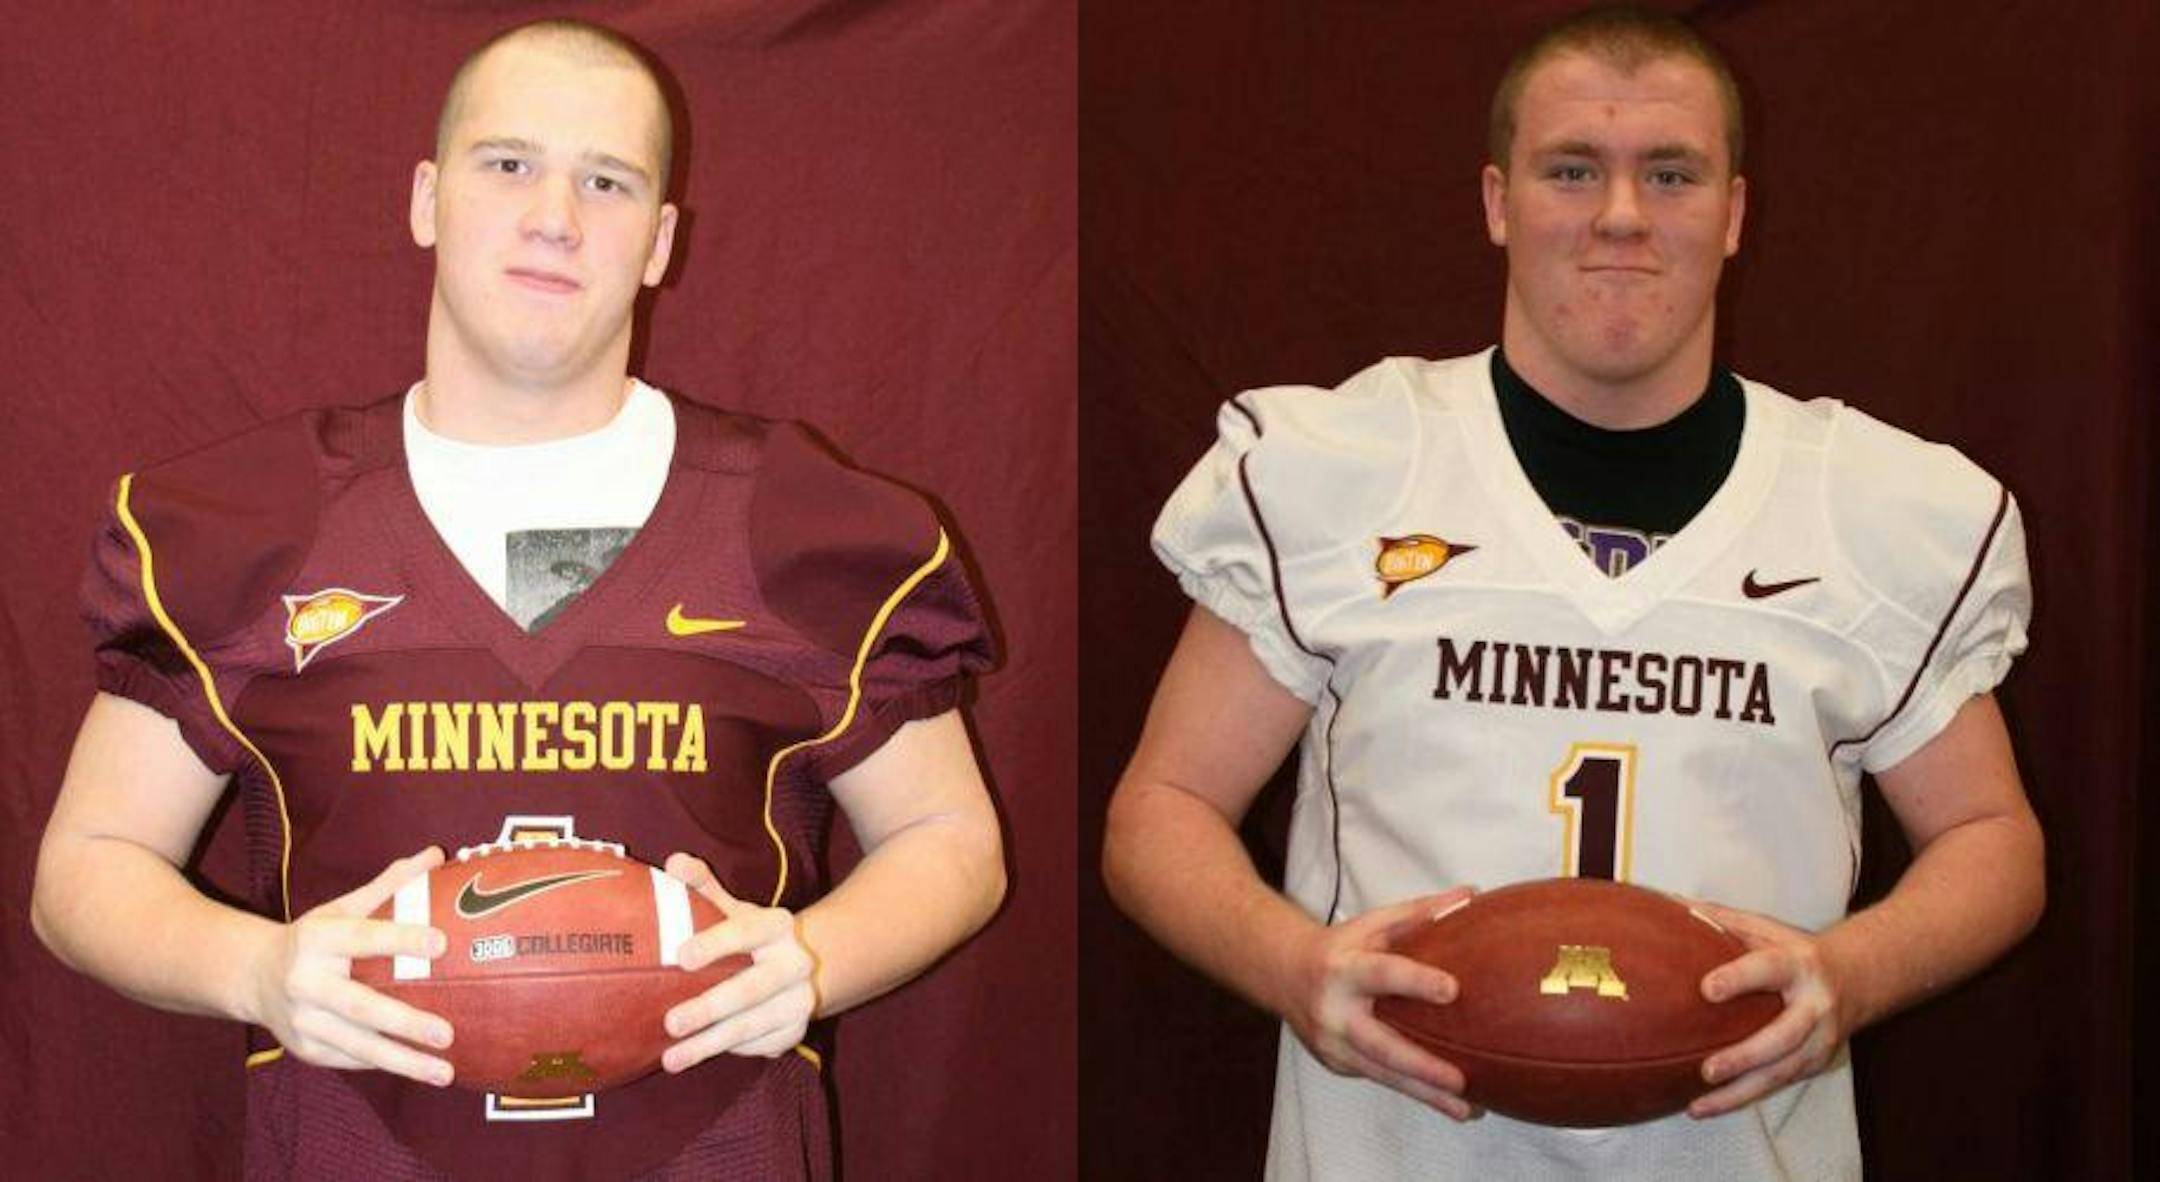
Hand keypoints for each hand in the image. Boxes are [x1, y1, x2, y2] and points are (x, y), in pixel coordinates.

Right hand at [247, 847, 453, 1085]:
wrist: (254, 977)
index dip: (402, 938)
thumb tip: (436, 854)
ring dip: (403, 1061)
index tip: (442, 943)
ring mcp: (302, 1020)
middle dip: (405, 1022)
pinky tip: (420, 1070)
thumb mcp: (343, 907)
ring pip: (357, 1045)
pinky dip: (385, 1065)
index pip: (365, 937)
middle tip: (448, 1033)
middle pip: (359, 1006)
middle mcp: (305, 981)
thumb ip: (390, 886)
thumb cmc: (315, 938)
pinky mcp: (305, 1049)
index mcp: (318, 938)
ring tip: (444, 1072)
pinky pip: (350, 1059)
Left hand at [660, 853, 816, 1070]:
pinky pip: (758, 1046)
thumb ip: (704, 887)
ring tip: (672, 1058)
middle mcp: (795, 963)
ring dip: (710, 1044)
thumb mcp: (734, 910)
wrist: (805, 964)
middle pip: (751, 989)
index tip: (680, 957)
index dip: (714, 944)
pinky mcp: (796, 1031)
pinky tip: (698, 1054)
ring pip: (752, 1026)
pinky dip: (728, 1051)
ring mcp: (799, 1000)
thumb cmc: (751, 937)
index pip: (745, 932)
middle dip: (710, 1008)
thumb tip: (674, 861)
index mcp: (777, 926)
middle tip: (671, 1022)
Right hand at [1281, 886, 1477, 1118]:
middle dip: (1420, 1066)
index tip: (1452, 990)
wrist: (1282, 974)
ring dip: (1424, 1094)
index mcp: (1344, 968)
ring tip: (1465, 1110)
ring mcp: (1332, 1044)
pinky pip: (1380, 1077)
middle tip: (1459, 1081)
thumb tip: (1471, 895)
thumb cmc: (1341, 946)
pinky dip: (1413, 1090)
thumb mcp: (1374, 923)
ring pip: (1382, 1074)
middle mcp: (1334, 1011)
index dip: (1416, 982)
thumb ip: (1421, 913)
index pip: (1383, 975)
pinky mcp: (1337, 1064)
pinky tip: (1448, 1102)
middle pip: (1380, 1045)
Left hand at [1689, 902, 1857, 1117]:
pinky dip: (1743, 1098)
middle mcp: (1814, 1006)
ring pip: (1781, 1073)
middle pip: (1782, 1037)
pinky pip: (1778, 1084)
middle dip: (1745, 1056)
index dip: (1740, 979)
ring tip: (1698, 1106)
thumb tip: (1667, 903)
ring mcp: (1820, 1040)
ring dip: (1739, 1093)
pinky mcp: (1815, 1064)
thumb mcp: (1766, 928)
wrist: (1857, 978)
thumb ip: (1721, 920)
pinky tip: (1709, 1106)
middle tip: (1706, 1069)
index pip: (1768, 969)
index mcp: (1799, 964)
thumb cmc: (1795, 950)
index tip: (1706, 989)